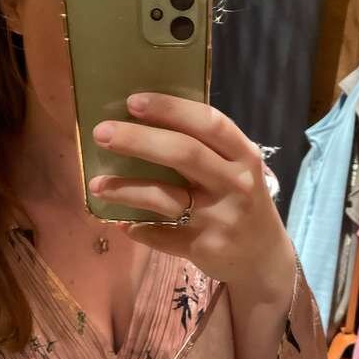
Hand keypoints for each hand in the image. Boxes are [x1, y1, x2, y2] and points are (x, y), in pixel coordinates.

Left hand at [88, 91, 295, 302]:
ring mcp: (220, 219)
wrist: (263, 257)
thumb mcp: (236, 170)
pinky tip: (121, 223)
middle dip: (138, 140)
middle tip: (102, 134)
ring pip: (164, 198)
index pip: (209, 123)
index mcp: (244, 156)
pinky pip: (161, 235)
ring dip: (125, 189)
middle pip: (183, 154)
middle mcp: (235, 184)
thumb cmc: (239, 201)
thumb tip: (143, 121)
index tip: (132, 101)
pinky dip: (138, 229)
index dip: (171, 109)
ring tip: (96, 184)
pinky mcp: (204, 248)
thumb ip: (205, 148)